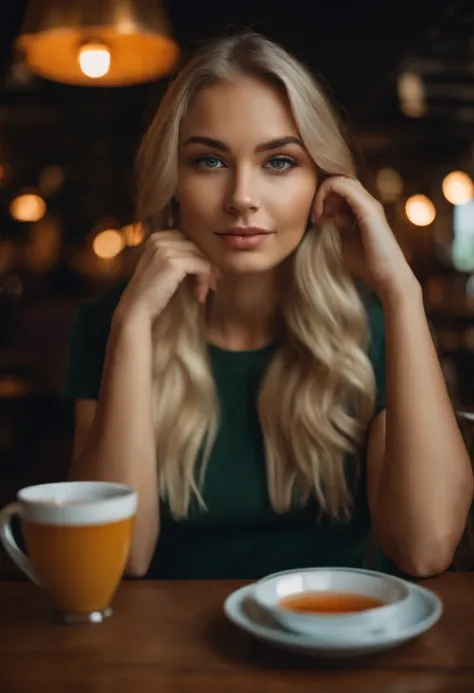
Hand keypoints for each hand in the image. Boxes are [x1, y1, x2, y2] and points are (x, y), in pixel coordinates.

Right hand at [116, 230, 220, 322]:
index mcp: (156, 237)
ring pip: (201, 257)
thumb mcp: (162, 267)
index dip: (198, 257)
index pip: (188, 240)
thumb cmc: (150, 293)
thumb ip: (177, 256)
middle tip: (208, 285)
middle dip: (206, 266)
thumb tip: (204, 257)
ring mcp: (167, 249)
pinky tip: (199, 295)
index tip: (202, 276)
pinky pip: (203, 266)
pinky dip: (205, 282)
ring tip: (201, 293)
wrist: (136, 308)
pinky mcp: (175, 262)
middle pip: (196, 247)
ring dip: (206, 277)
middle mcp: (160, 239)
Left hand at [312, 176, 416, 300]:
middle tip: (315, 216)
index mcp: (362, 208)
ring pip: (340, 178)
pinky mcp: (367, 208)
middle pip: (339, 179)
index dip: (322, 198)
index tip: (315, 219)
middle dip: (321, 193)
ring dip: (322, 193)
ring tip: (317, 215)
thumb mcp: (344, 243)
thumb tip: (322, 216)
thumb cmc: (367, 266)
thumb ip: (335, 227)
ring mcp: (369, 203)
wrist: (388, 278)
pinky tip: (321, 215)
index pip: (339, 188)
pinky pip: (342, 185)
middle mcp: (367, 201)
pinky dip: (326, 194)